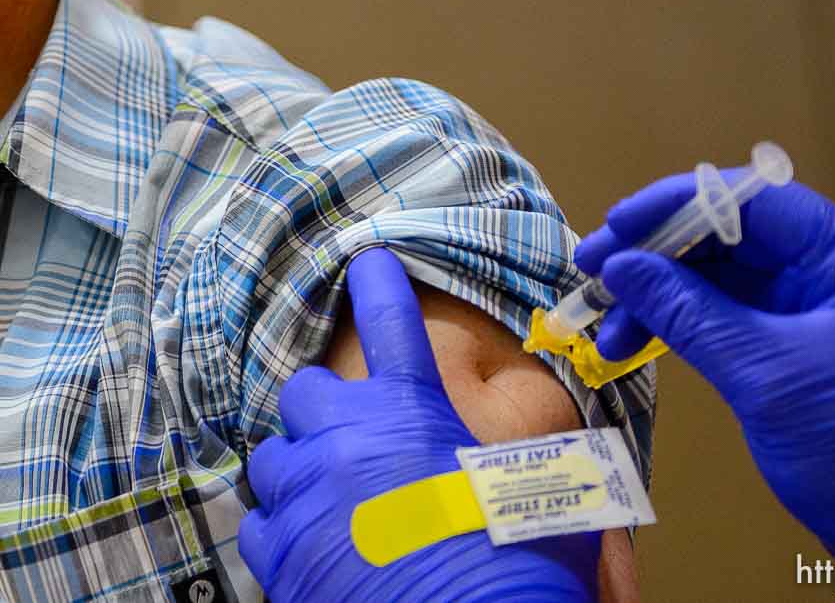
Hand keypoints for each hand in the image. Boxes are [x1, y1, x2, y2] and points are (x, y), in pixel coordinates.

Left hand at [237, 247, 597, 601]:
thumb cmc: (515, 574)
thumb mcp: (547, 499)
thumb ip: (543, 460)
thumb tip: (573, 457)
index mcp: (409, 413)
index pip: (388, 321)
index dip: (377, 284)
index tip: (368, 263)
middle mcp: (344, 442)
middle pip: (306, 392)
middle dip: (328, 409)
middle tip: (358, 438)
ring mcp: (304, 499)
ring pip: (274, 457)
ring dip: (300, 468)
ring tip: (334, 496)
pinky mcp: (279, 556)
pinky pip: (261, 523)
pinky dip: (283, 528)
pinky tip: (314, 543)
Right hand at [577, 176, 834, 599]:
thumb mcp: (766, 378)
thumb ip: (690, 314)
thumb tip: (621, 267)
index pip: (756, 202)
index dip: (677, 206)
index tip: (617, 227)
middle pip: (735, 236)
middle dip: (660, 254)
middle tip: (595, 272)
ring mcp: (823, 311)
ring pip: (726, 278)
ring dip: (664, 295)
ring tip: (606, 323)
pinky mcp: (804, 347)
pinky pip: (734, 316)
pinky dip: (685, 325)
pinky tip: (636, 340)